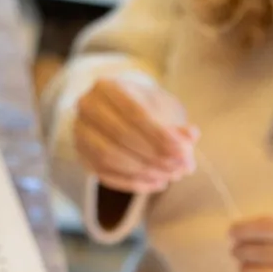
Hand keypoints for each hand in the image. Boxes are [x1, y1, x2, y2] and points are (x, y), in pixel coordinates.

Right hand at [74, 74, 197, 193]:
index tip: (184, 151)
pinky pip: (106, 175)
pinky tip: (157, 183)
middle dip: (156, 156)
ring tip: (172, 176)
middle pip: (122, 136)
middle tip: (182, 168)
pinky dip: (134, 183)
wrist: (115, 111)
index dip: (161, 135)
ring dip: (146, 171)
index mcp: (108, 87)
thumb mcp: (162, 107)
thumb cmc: (143, 106)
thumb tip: (192, 136)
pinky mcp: (82, 156)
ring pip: (111, 157)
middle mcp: (88, 107)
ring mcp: (80, 133)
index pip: (135, 113)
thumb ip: (176, 123)